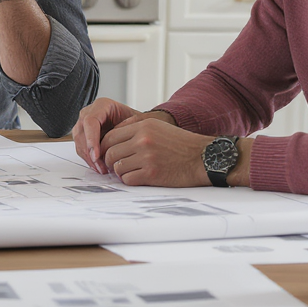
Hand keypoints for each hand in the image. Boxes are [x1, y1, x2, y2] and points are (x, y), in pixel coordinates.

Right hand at [72, 98, 141, 172]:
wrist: (132, 122)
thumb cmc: (134, 120)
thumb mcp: (137, 120)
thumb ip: (132, 128)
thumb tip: (126, 142)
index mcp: (102, 105)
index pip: (90, 121)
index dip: (91, 139)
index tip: (96, 155)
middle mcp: (89, 113)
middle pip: (82, 134)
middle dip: (90, 153)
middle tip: (101, 167)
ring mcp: (83, 124)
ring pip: (79, 143)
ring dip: (89, 159)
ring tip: (102, 169)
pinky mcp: (82, 135)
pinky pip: (81, 148)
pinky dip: (88, 159)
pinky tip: (98, 167)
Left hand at [99, 118, 213, 187]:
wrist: (202, 158)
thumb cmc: (181, 144)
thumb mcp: (158, 126)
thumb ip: (134, 127)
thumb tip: (111, 136)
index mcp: (143, 126)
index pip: (110, 137)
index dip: (105, 147)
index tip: (107, 154)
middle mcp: (143, 140)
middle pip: (110, 153)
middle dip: (110, 161)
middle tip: (116, 165)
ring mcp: (147, 157)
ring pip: (117, 167)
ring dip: (121, 172)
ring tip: (130, 171)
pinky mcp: (151, 174)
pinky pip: (128, 179)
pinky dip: (130, 180)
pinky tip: (138, 177)